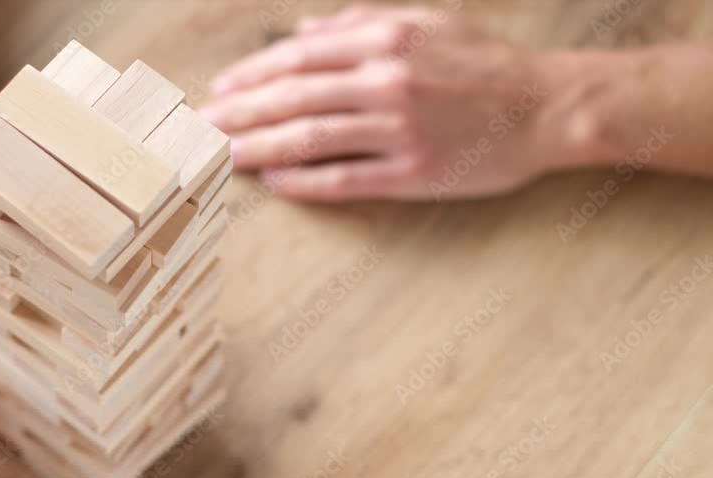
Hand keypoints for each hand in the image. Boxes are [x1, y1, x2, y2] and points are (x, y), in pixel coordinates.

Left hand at [202, 5, 569, 200]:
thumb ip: (361, 23)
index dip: (251, 76)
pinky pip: (345, 177)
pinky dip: (305, 181)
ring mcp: (399, 128)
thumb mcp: (426, 23)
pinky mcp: (414, 171)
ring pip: (309, 138)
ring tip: (222, 157)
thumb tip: (303, 31)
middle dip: (239, 114)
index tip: (219, 93)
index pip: (298, 58)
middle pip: (292, 98)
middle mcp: (387, 80)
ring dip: (258, 148)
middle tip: (201, 130)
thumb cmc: (484, 64)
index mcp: (386, 39)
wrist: (548, 106)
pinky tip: (274, 182)